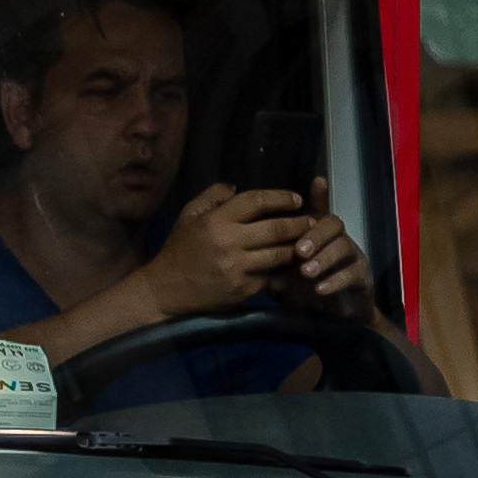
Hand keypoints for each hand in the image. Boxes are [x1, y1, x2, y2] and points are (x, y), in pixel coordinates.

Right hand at [125, 182, 325, 324]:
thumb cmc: (179, 250)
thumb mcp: (188, 216)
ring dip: (295, 248)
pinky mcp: (241, 290)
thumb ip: (211, 197)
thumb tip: (235, 187)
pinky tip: (288, 266)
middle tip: (311, 221)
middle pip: (276, 229)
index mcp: (216, 221)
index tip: (296, 199)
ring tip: (306, 242)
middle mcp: (228, 243)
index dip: (281, 198)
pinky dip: (279, 271)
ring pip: (278, 255)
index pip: (256, 201)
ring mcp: (236, 268)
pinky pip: (268, 277)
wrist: (165, 290)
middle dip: (298, 224)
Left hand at [278, 174, 373, 312]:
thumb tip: (256, 257)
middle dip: (314, 235)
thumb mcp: (283, 280)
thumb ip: (273, 267)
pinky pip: (352, 273)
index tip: (318, 180)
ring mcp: (352, 257)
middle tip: (298, 251)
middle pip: (332, 223)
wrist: (333, 321)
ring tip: (306, 272)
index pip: (319, 211)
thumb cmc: (306, 294)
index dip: (320, 196)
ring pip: (343, 246)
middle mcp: (337, 241)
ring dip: (323, 258)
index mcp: (318, 237)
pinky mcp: (362, 277)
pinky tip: (320, 289)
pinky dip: (335, 281)